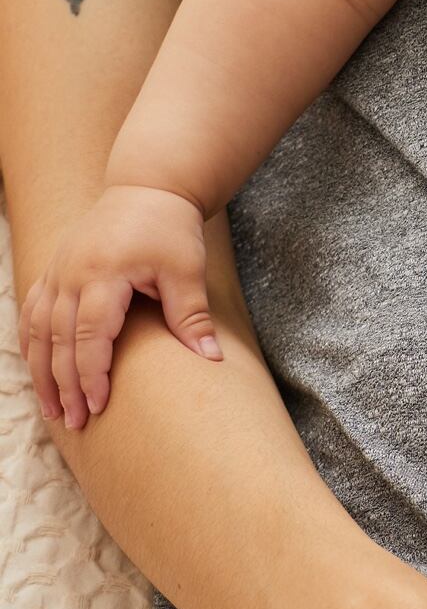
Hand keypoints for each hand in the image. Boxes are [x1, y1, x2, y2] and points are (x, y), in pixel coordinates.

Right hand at [20, 183, 218, 430]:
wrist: (148, 186)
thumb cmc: (171, 228)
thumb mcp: (187, 269)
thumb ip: (192, 315)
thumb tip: (212, 360)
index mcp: (104, 273)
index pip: (90, 335)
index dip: (91, 375)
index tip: (98, 407)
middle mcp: (71, 273)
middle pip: (59, 339)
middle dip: (65, 385)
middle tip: (75, 422)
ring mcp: (58, 270)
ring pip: (38, 329)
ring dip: (42, 372)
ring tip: (52, 410)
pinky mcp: (54, 269)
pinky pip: (32, 311)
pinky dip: (32, 343)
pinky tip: (37, 370)